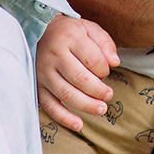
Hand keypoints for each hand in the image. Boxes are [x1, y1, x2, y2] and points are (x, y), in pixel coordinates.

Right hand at [35, 16, 118, 131]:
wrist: (40, 31)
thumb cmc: (70, 32)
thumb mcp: (90, 29)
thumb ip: (105, 43)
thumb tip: (115, 62)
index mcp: (70, 38)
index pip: (92, 60)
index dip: (104, 70)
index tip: (105, 71)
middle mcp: (54, 55)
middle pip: (80, 79)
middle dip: (98, 91)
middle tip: (109, 95)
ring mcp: (43, 71)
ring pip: (66, 94)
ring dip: (86, 105)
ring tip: (101, 109)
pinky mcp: (38, 85)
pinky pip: (49, 105)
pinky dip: (64, 118)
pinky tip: (78, 124)